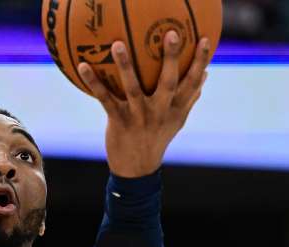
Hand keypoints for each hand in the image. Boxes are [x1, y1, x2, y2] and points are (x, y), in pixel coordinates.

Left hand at [78, 32, 211, 177]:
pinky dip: (94, 82)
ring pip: (133, 88)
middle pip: (168, 82)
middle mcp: (160, 112)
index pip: (192, 83)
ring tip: (118, 45)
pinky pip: (105, 99)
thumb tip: (206, 75)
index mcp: (175, 109)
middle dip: (171, 59)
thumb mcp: (177, 120)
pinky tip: (83, 66)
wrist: (138, 169)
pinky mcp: (119, 121)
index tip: (204, 40)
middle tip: (172, 34)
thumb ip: (190, 98)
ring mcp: (139, 117)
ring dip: (125, 66)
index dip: (199, 62)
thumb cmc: (158, 138)